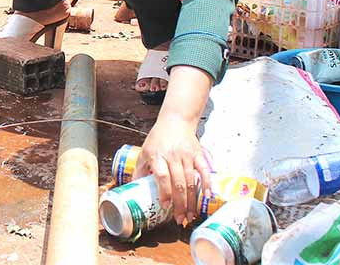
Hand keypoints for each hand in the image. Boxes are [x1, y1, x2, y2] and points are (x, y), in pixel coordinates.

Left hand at [133, 110, 212, 225]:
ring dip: (192, 200)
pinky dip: (207, 184)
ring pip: (191, 180)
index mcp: (157, 156)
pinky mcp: (198, 153)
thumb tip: (132, 187)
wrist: (175, 120)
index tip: (165, 206)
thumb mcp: (145, 151)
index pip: (162, 176)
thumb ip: (140, 169)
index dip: (165, 192)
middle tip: (181, 219)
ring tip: (191, 215)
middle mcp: (173, 156)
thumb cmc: (158, 138)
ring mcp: (187, 155)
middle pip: (178, 183)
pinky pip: (204, 170)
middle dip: (180, 204)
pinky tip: (207, 196)